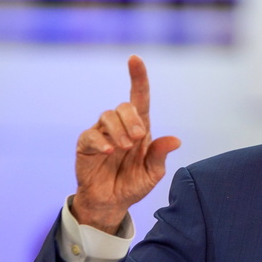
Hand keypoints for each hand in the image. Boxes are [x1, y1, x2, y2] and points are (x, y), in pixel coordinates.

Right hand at [72, 55, 180, 233]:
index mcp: (140, 128)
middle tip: (137, 139)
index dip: (138, 78)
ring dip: (119, 130)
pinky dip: (101, 141)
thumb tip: (176, 140)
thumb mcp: (153, 173)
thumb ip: (160, 155)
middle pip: (123, 106)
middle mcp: (120, 126)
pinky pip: (90, 135)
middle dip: (132, 120)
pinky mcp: (85, 145)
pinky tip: (109, 151)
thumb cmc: (134, 184)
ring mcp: (102, 134)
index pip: (140, 98)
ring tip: (124, 149)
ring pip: (107, 116)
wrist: (112, 202)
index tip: (134, 59)